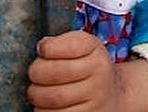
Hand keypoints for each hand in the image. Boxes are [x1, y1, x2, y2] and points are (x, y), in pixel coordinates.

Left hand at [26, 30, 147, 111]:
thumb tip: (42, 47)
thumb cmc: (90, 68)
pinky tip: (48, 104)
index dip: (47, 48)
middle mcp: (99, 80)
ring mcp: (94, 103)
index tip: (44, 50)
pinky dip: (43, 110)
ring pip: (51, 98)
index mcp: (97, 57)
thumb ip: (64, 42)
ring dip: (36, 94)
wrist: (111, 96)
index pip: (67, 47)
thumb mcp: (85, 47)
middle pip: (54, 74)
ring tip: (40, 90)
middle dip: (36, 72)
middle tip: (35, 73)